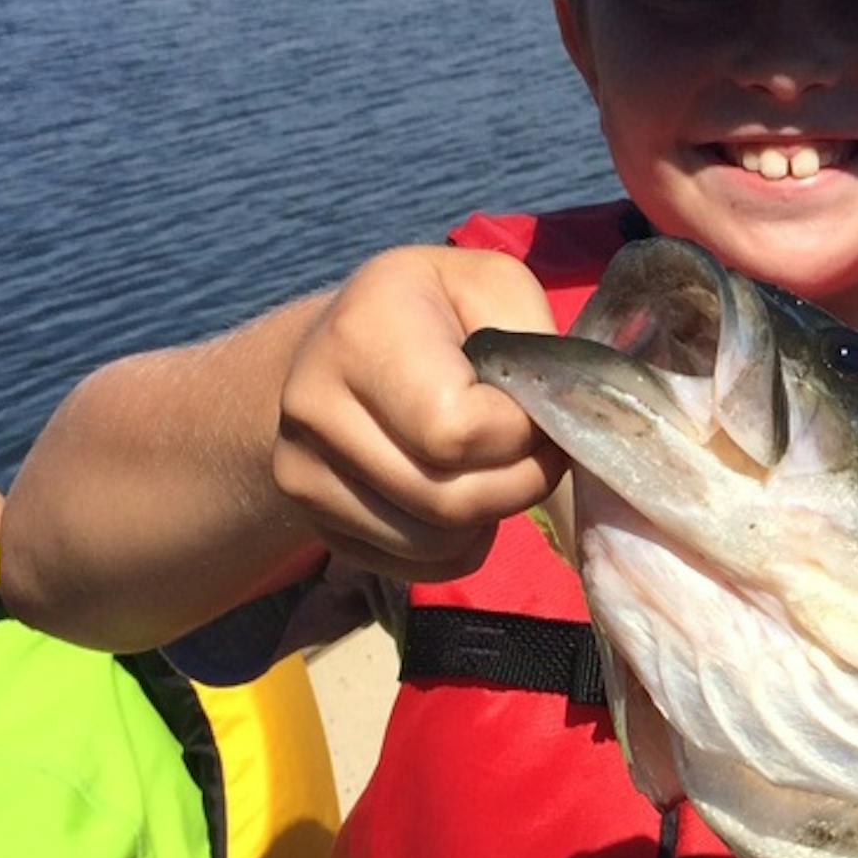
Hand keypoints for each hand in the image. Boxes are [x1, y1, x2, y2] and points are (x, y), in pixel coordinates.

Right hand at [272, 246, 563, 580]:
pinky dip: (458, 547)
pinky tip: (461, 495)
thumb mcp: (493, 291)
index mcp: (363, 331)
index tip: (534, 413)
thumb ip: (532, 345)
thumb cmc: (438, 315)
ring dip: (490, 518)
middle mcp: (312, 401)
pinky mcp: (313, 518)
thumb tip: (557, 421)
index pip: (459, 432)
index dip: (520, 436)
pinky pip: (415, 566)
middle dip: (518, 485)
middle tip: (533, 453)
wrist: (341, 348)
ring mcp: (300, 467)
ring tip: (495, 469)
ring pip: (434, 543)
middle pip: (448, 500)